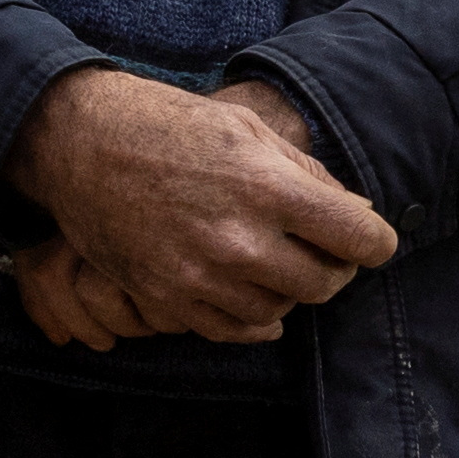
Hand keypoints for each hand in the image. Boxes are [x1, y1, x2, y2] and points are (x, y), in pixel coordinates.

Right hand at [7, 69, 395, 343]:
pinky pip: (232, 330)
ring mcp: (201, 276)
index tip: (371, 240)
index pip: (361, 239)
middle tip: (325, 251)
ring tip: (278, 261)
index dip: (376, 241)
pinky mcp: (168, 299)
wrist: (82, 143)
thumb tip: (361, 214)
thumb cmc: (172, 127)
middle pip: (325, 283)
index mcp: (269, 188)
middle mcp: (239, 240)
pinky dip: (253, 317)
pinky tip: (256, 295)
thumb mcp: (250, 132)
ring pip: (280, 309)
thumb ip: (311, 178)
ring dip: (289, 290)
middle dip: (336, 268)